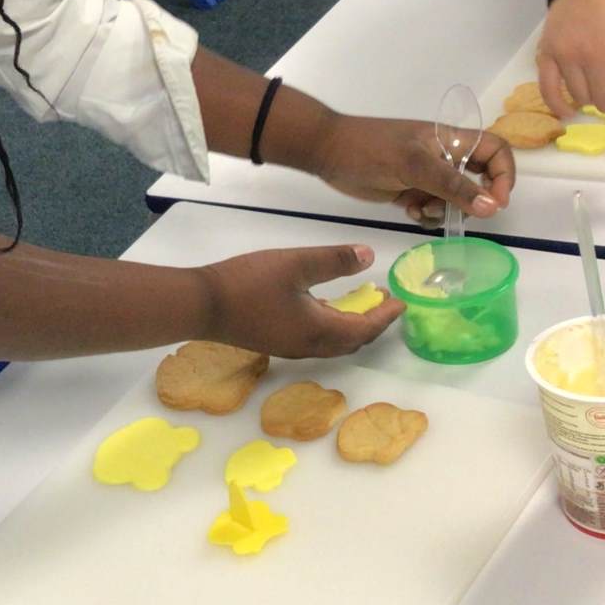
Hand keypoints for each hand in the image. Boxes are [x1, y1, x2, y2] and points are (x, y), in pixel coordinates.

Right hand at [199, 244, 404, 358]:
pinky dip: (332, 326)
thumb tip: (369, 256)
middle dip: (373, 324)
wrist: (202, 305)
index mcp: (320, 331)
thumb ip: (335, 260)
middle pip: (352, 341)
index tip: (401, 302)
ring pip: (333, 342)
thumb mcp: (296, 263)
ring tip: (359, 301)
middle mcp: (309, 347)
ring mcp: (290, 347)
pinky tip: (324, 306)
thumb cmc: (249, 283)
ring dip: (352, 326)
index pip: (365, 328)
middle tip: (384, 302)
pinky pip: (316, 339)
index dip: (386, 316)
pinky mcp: (275, 342)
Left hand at [309, 115, 512, 225]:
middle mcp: (443, 156)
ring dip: (444, 209)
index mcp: (450, 139)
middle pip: (478, 179)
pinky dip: (425, 213)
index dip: (504, 175)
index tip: (496, 203)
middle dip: (472, 200)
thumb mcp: (414, 166)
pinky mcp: (410, 189)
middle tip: (456, 213)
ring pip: (455, 198)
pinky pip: (432, 206)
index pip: (495, 150)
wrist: (326, 152)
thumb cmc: (370, 150)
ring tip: (421, 208)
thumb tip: (494, 206)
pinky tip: (407, 210)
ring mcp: (426, 174)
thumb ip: (453, 186)